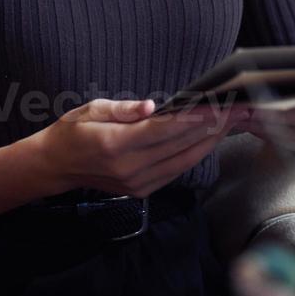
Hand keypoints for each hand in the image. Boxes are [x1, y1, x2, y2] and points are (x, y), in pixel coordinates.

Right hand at [39, 97, 251, 198]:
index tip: (219, 105)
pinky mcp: (143, 190)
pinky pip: (176, 170)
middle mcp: (131, 169)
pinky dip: (195, 153)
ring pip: (184, 160)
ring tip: (232, 121)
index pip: (165, 129)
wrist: (56, 166)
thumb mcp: (91, 110)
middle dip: (212, 126)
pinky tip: (210, 138)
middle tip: (238, 109)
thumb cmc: (72, 131)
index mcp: (117, 145)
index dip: (195, 117)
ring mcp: (138, 183)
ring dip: (210, 140)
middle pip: (181, 145)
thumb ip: (123, 109)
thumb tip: (151, 105)